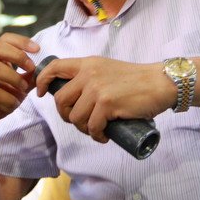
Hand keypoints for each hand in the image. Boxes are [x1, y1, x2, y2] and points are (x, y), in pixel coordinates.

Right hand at [0, 33, 38, 140]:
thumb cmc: (0, 99)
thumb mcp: (18, 85)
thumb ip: (28, 76)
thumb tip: (42, 68)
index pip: (4, 39)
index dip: (21, 41)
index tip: (37, 49)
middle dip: (18, 56)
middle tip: (31, 67)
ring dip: (14, 78)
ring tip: (23, 88)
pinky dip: (8, 98)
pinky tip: (14, 104)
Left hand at [35, 57, 173, 142]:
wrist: (160, 83)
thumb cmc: (136, 80)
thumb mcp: (106, 69)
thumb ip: (90, 77)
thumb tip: (74, 97)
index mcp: (87, 63)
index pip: (55, 67)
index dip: (42, 80)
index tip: (40, 93)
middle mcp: (88, 74)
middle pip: (60, 100)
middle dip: (66, 115)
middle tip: (80, 121)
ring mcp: (96, 89)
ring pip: (75, 117)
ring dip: (84, 129)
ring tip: (97, 129)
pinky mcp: (106, 104)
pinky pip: (92, 127)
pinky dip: (97, 136)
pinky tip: (105, 135)